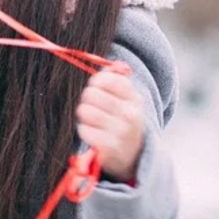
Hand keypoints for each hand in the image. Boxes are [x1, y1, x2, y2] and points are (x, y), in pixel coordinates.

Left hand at [75, 65, 144, 182]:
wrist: (134, 155)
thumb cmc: (124, 120)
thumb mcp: (127, 99)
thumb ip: (116, 79)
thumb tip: (107, 64)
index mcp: (135, 99)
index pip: (107, 78)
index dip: (97, 81)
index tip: (98, 88)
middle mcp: (130, 114)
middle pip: (91, 93)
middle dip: (87, 99)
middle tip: (94, 106)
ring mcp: (121, 132)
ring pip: (85, 111)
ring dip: (85, 114)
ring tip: (94, 120)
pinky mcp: (109, 147)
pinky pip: (83, 130)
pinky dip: (85, 131)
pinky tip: (95, 134)